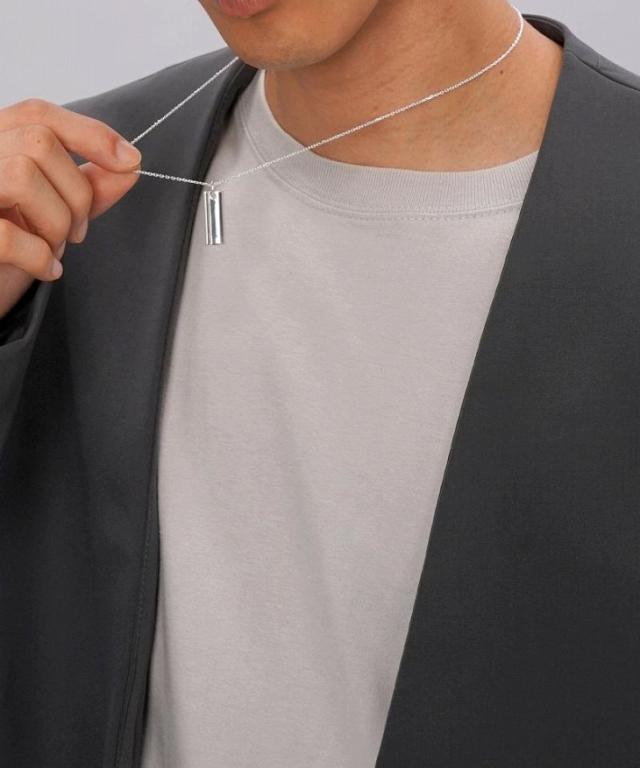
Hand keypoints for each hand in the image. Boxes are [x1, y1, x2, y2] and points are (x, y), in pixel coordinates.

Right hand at [0, 98, 142, 319]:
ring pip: (23, 176)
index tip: (130, 160)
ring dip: (56, 223)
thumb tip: (129, 167)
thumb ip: (87, 187)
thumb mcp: (52, 211)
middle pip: (40, 144)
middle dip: (76, 194)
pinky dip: (40, 258)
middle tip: (76, 232)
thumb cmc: (10, 244)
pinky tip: (46, 269)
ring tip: (52, 246)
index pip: (38, 115)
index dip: (90, 134)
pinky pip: (8, 236)